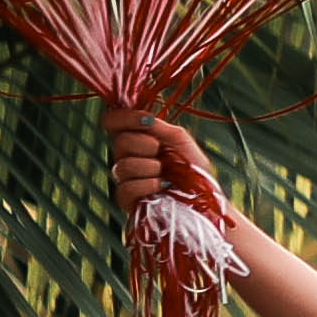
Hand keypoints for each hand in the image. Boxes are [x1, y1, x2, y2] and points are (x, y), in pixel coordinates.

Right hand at [105, 106, 231, 225]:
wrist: (203, 196)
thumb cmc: (192, 168)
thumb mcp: (179, 140)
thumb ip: (159, 127)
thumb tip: (143, 116)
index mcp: (135, 139)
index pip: (112, 122)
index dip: (125, 118)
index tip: (147, 120)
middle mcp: (126, 157)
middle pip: (118, 142)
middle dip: (144, 144)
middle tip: (160, 152)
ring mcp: (125, 179)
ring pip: (122, 166)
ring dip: (149, 167)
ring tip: (163, 172)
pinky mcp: (127, 200)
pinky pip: (127, 188)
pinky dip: (147, 185)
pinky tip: (161, 185)